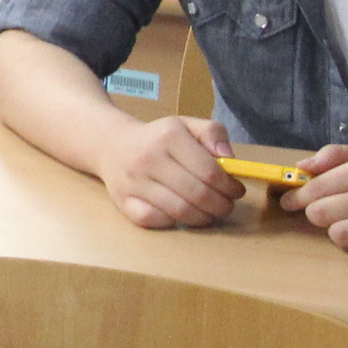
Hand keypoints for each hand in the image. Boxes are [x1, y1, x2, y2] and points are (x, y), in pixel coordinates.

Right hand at [101, 115, 242, 229]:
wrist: (111, 145)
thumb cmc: (157, 138)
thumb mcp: (186, 125)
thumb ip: (213, 134)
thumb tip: (229, 160)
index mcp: (169, 136)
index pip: (210, 172)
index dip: (230, 187)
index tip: (236, 191)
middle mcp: (149, 158)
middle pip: (198, 195)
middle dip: (221, 206)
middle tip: (226, 205)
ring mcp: (134, 182)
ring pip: (181, 211)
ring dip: (203, 218)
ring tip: (209, 212)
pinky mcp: (123, 201)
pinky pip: (157, 220)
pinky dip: (174, 222)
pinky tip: (180, 214)